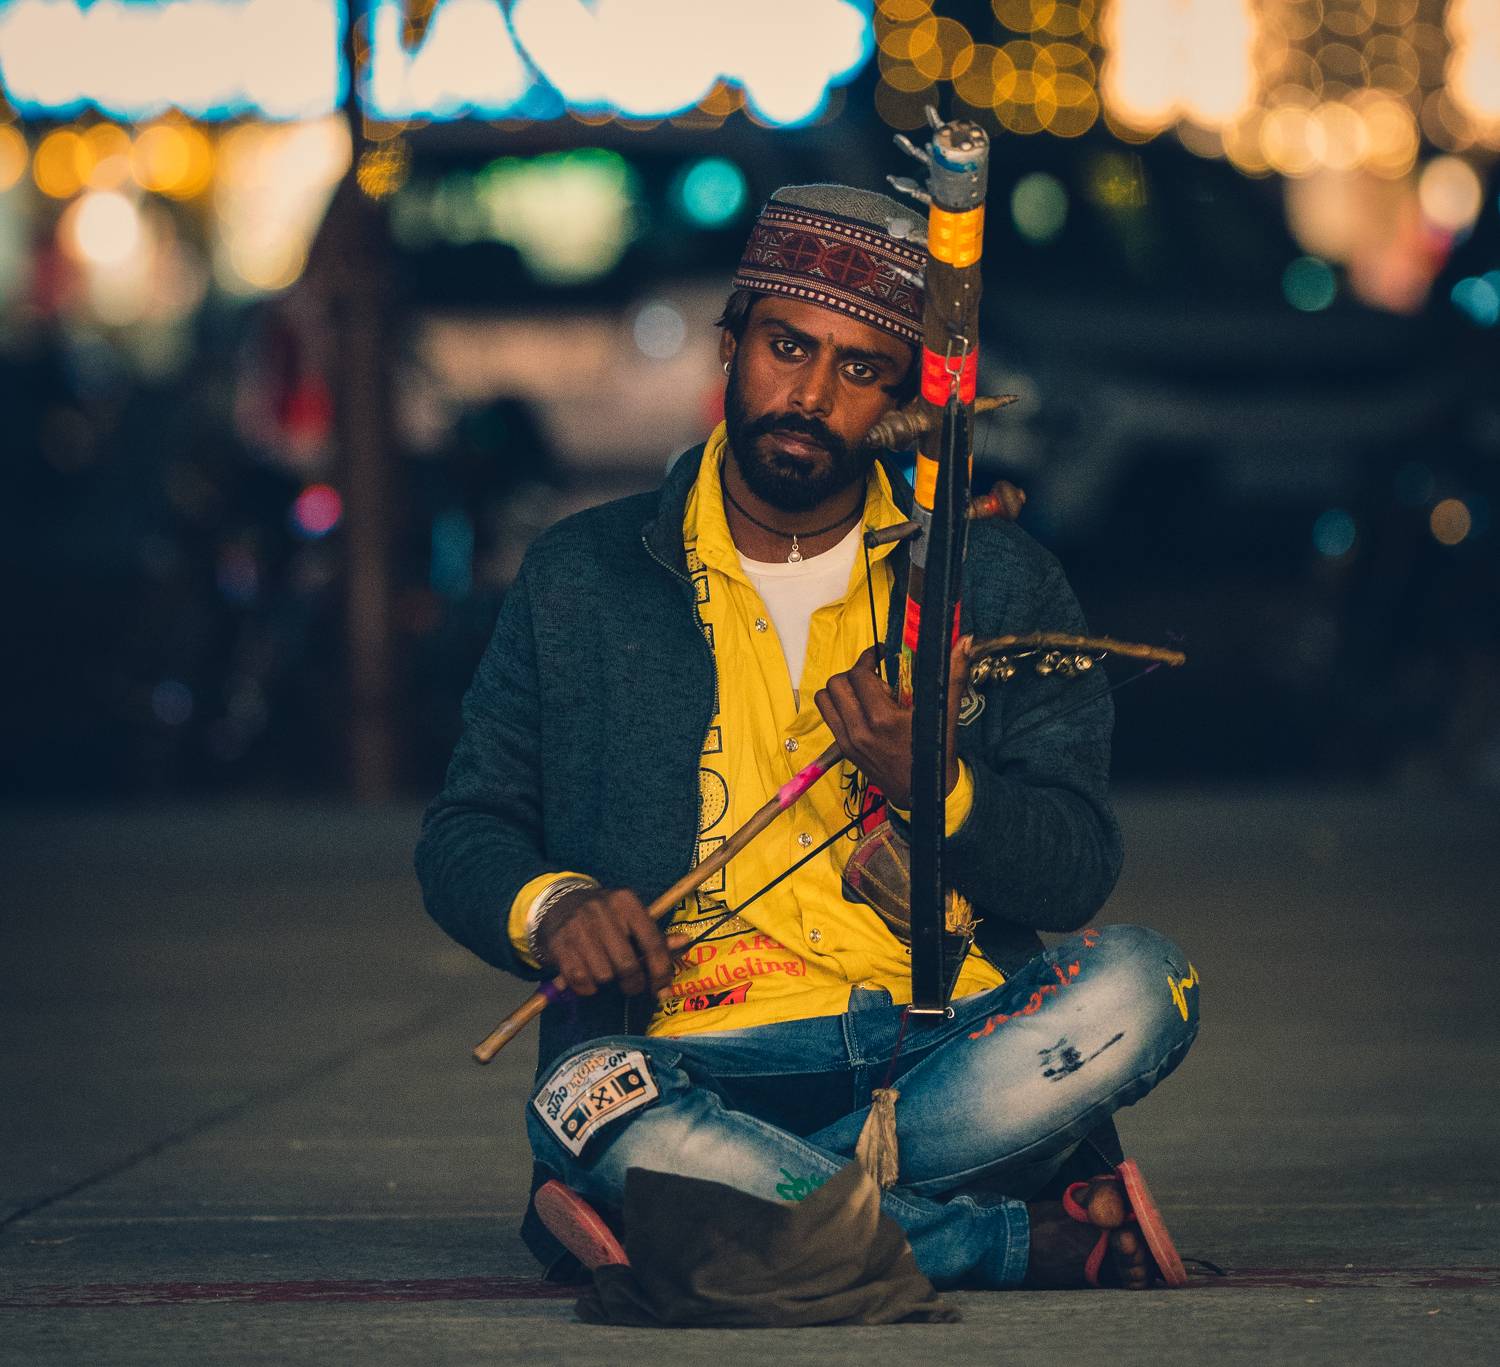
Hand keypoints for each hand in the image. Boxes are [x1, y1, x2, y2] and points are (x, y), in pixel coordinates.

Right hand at [536, 886, 682, 997]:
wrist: (558, 905)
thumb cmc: (604, 917)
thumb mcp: (630, 918)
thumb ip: (656, 935)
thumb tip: (685, 942)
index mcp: (626, 902)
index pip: (652, 941)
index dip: (661, 970)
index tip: (662, 987)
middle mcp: (601, 910)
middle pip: (627, 965)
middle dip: (634, 983)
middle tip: (632, 985)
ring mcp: (578, 926)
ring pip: (604, 975)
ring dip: (607, 982)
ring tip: (605, 972)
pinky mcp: (559, 944)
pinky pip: (580, 980)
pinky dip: (587, 987)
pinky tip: (588, 977)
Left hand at [814, 637, 970, 809]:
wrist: (924, 792)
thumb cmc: (935, 752)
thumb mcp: (945, 713)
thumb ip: (952, 675)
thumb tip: (964, 641)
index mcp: (882, 719)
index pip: (859, 674)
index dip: (868, 658)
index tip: (880, 655)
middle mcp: (859, 730)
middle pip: (837, 683)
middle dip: (854, 673)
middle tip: (874, 677)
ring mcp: (848, 741)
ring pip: (825, 699)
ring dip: (842, 689)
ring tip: (864, 693)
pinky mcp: (844, 750)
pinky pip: (828, 717)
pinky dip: (838, 706)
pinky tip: (860, 710)